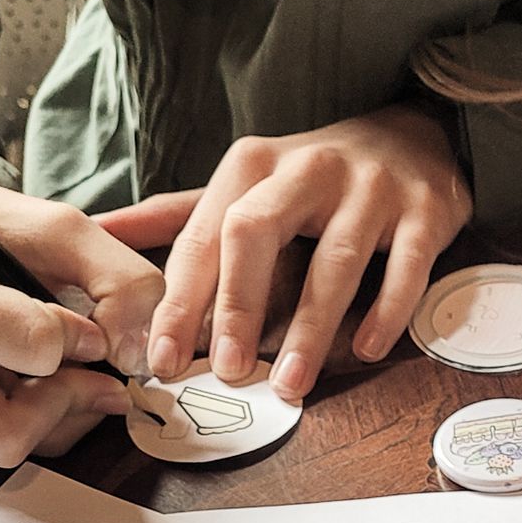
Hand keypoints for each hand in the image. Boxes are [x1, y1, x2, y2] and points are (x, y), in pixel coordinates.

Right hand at [0, 169, 162, 467]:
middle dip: (67, 399)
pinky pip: (2, 444)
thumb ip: (120, 279)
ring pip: (8, 447)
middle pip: (9, 430)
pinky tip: (37, 377)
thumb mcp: (58, 226)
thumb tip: (135, 358)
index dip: (77, 338)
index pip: (32, 349)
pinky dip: (40, 418)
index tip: (76, 315)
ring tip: (63, 364)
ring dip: (59, 412)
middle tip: (86, 360)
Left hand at [97, 105, 472, 403]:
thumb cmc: (317, 178)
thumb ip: (179, 214)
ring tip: (292, 385)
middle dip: (237, 307)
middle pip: (256, 236)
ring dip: (312, 330)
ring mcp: (369, 190)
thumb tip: (98, 231)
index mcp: (253, 165)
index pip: (204, 236)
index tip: (164, 359)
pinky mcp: (423, 213)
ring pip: (334, 262)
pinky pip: (404, 268)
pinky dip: (387, 312)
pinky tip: (367, 350)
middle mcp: (307, 168)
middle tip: (228, 371)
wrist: (414, 137)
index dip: (182, 301)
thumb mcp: (246, 183)